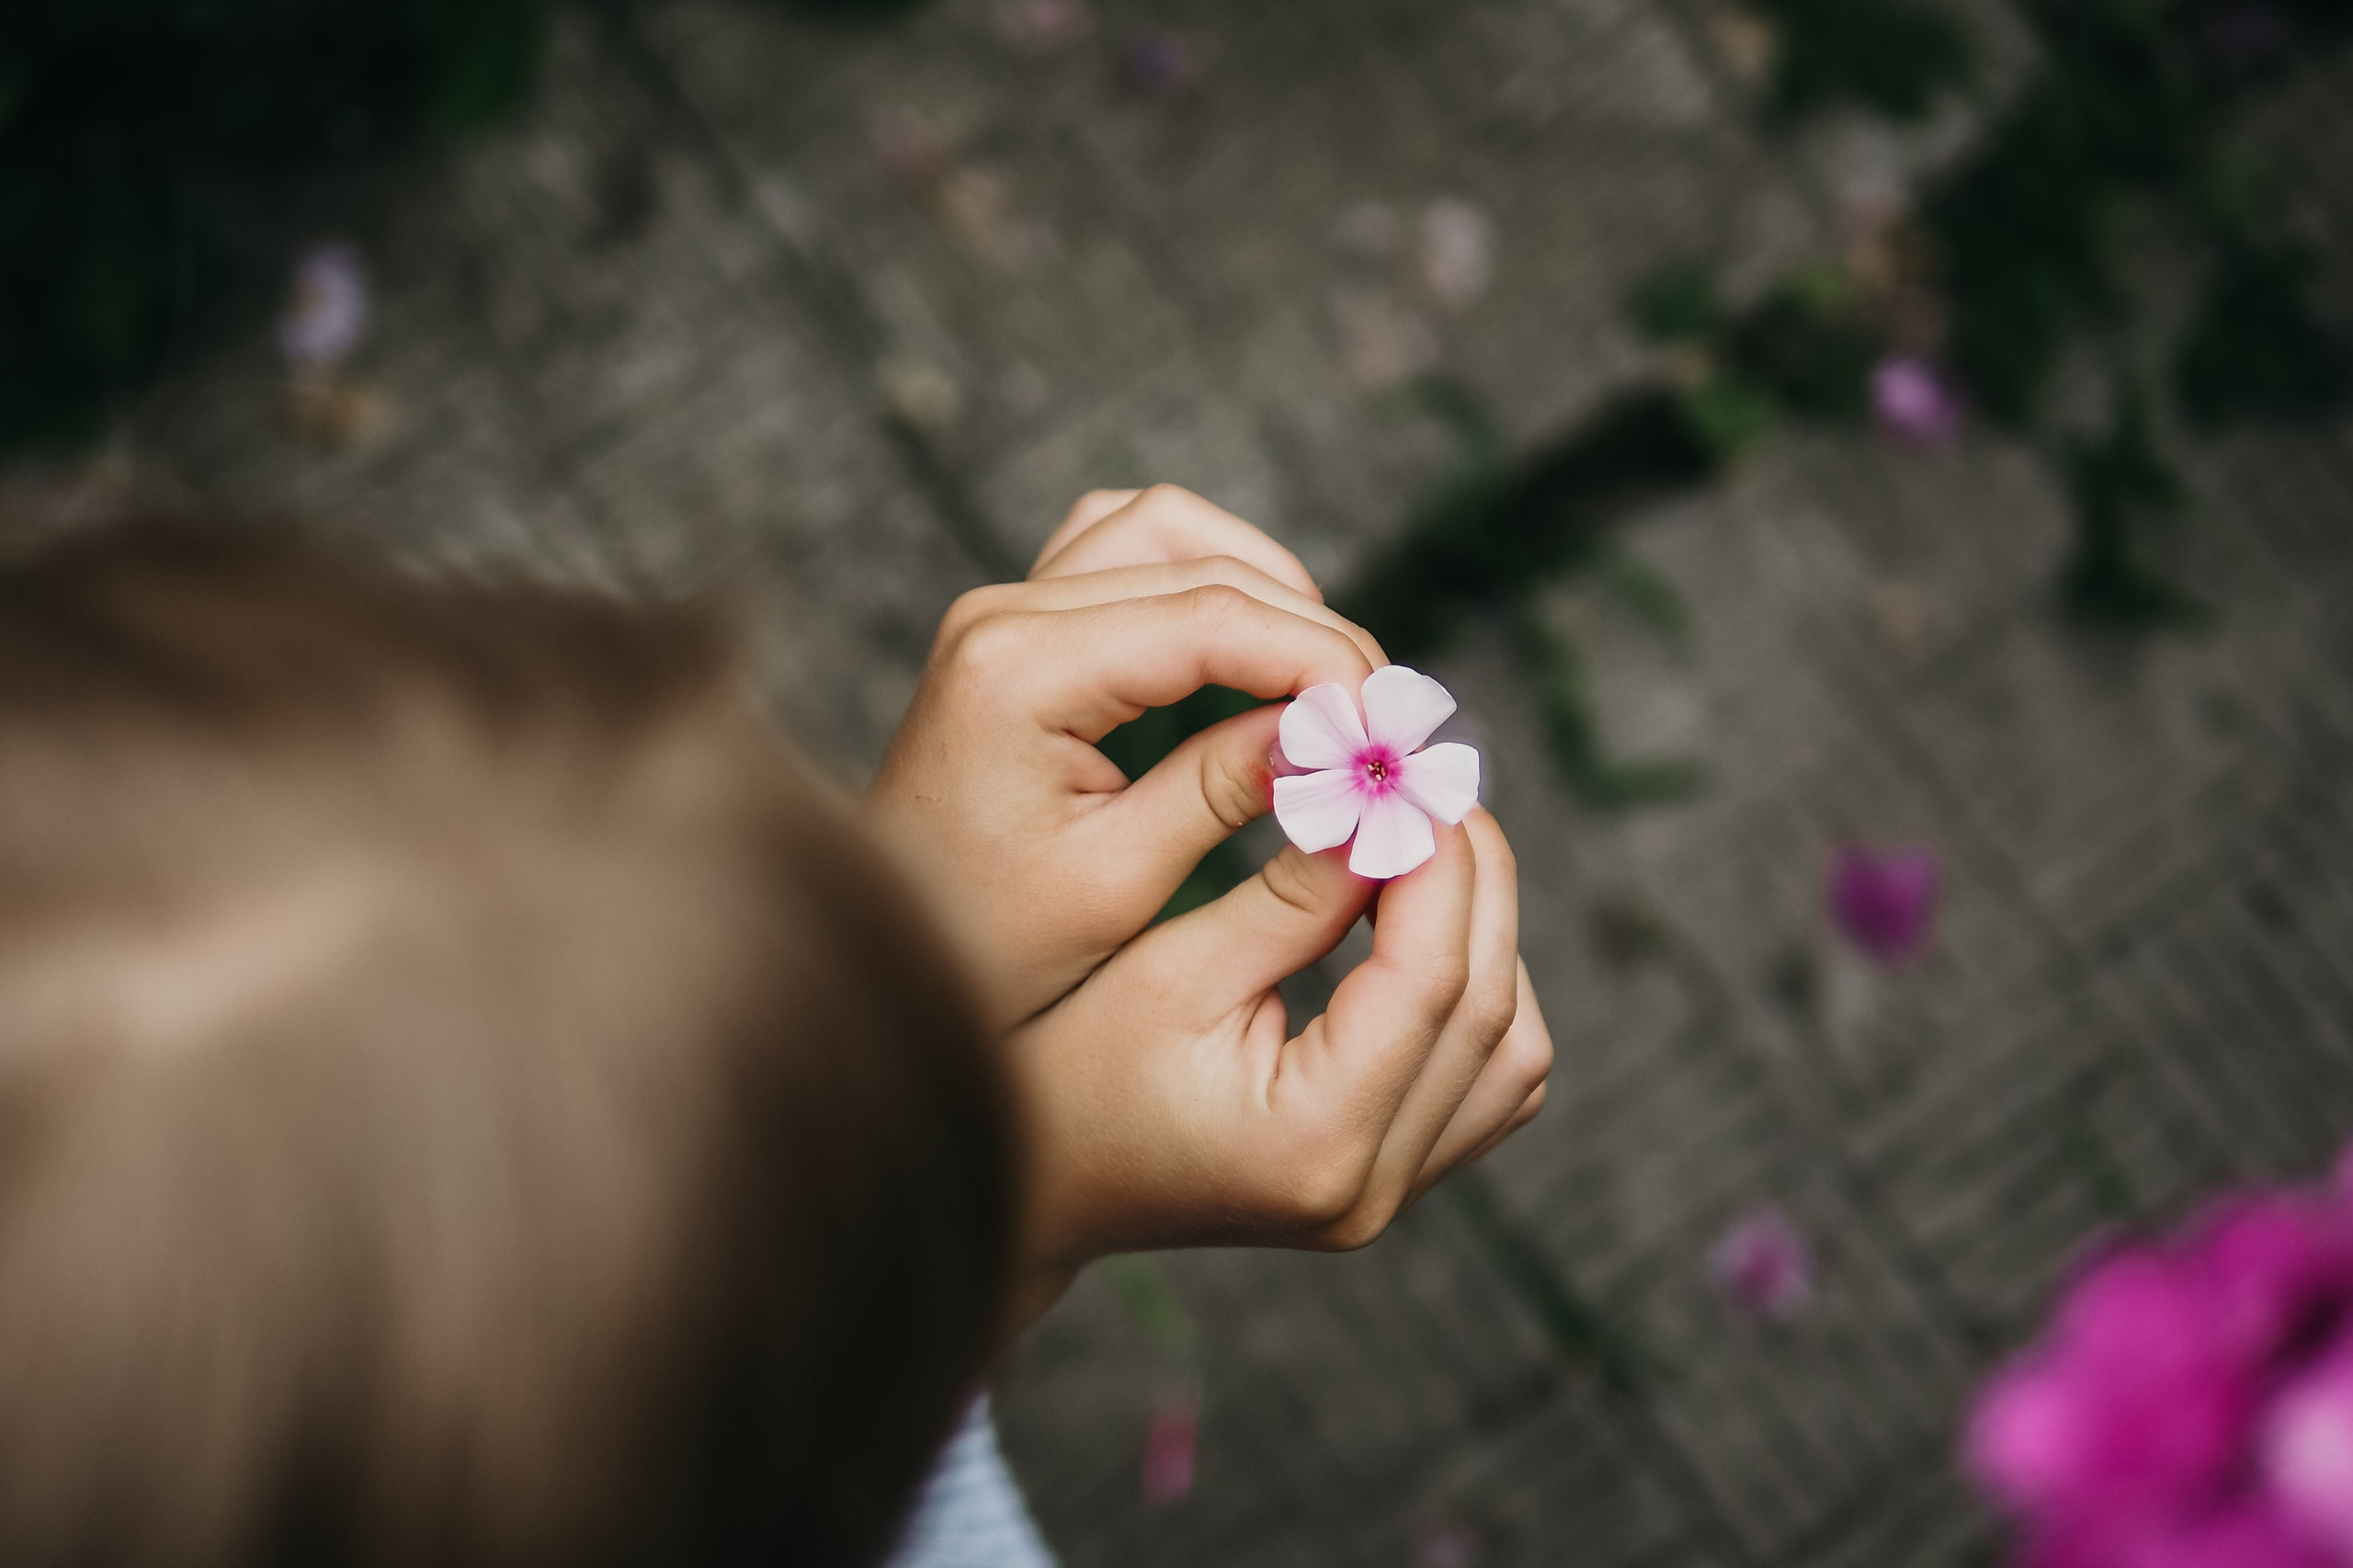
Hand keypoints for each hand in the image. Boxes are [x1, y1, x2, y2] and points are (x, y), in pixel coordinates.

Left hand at [863, 488, 1384, 1027]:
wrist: (874, 959)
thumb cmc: (981, 947)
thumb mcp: (1117, 886)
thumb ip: (1227, 792)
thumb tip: (1340, 740)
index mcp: (1017, 670)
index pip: (1212, 617)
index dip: (1326, 662)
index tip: (1395, 729)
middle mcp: (1004, 612)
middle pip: (1203, 561)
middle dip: (1314, 633)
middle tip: (1386, 720)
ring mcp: (1007, 609)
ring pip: (1170, 531)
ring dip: (1263, 590)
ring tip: (1330, 685)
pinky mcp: (1020, 627)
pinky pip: (1132, 553)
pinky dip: (1209, 585)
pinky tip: (1256, 656)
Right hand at [1005, 811, 1553, 1319]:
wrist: (1033, 1185)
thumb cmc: (1067, 1068)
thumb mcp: (1169, 966)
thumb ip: (1291, 893)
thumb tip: (1383, 805)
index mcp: (1311, 1142)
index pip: (1431, 979)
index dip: (1437, 860)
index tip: (1410, 773)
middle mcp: (1370, 1190)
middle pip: (1491, 1013)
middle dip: (1475, 883)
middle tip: (1428, 788)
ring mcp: (1390, 1199)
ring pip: (1514, 1053)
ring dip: (1488, 940)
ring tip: (1420, 851)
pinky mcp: (1391, 1183)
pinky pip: (1489, 1082)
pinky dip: (1476, 994)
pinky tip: (1418, 927)